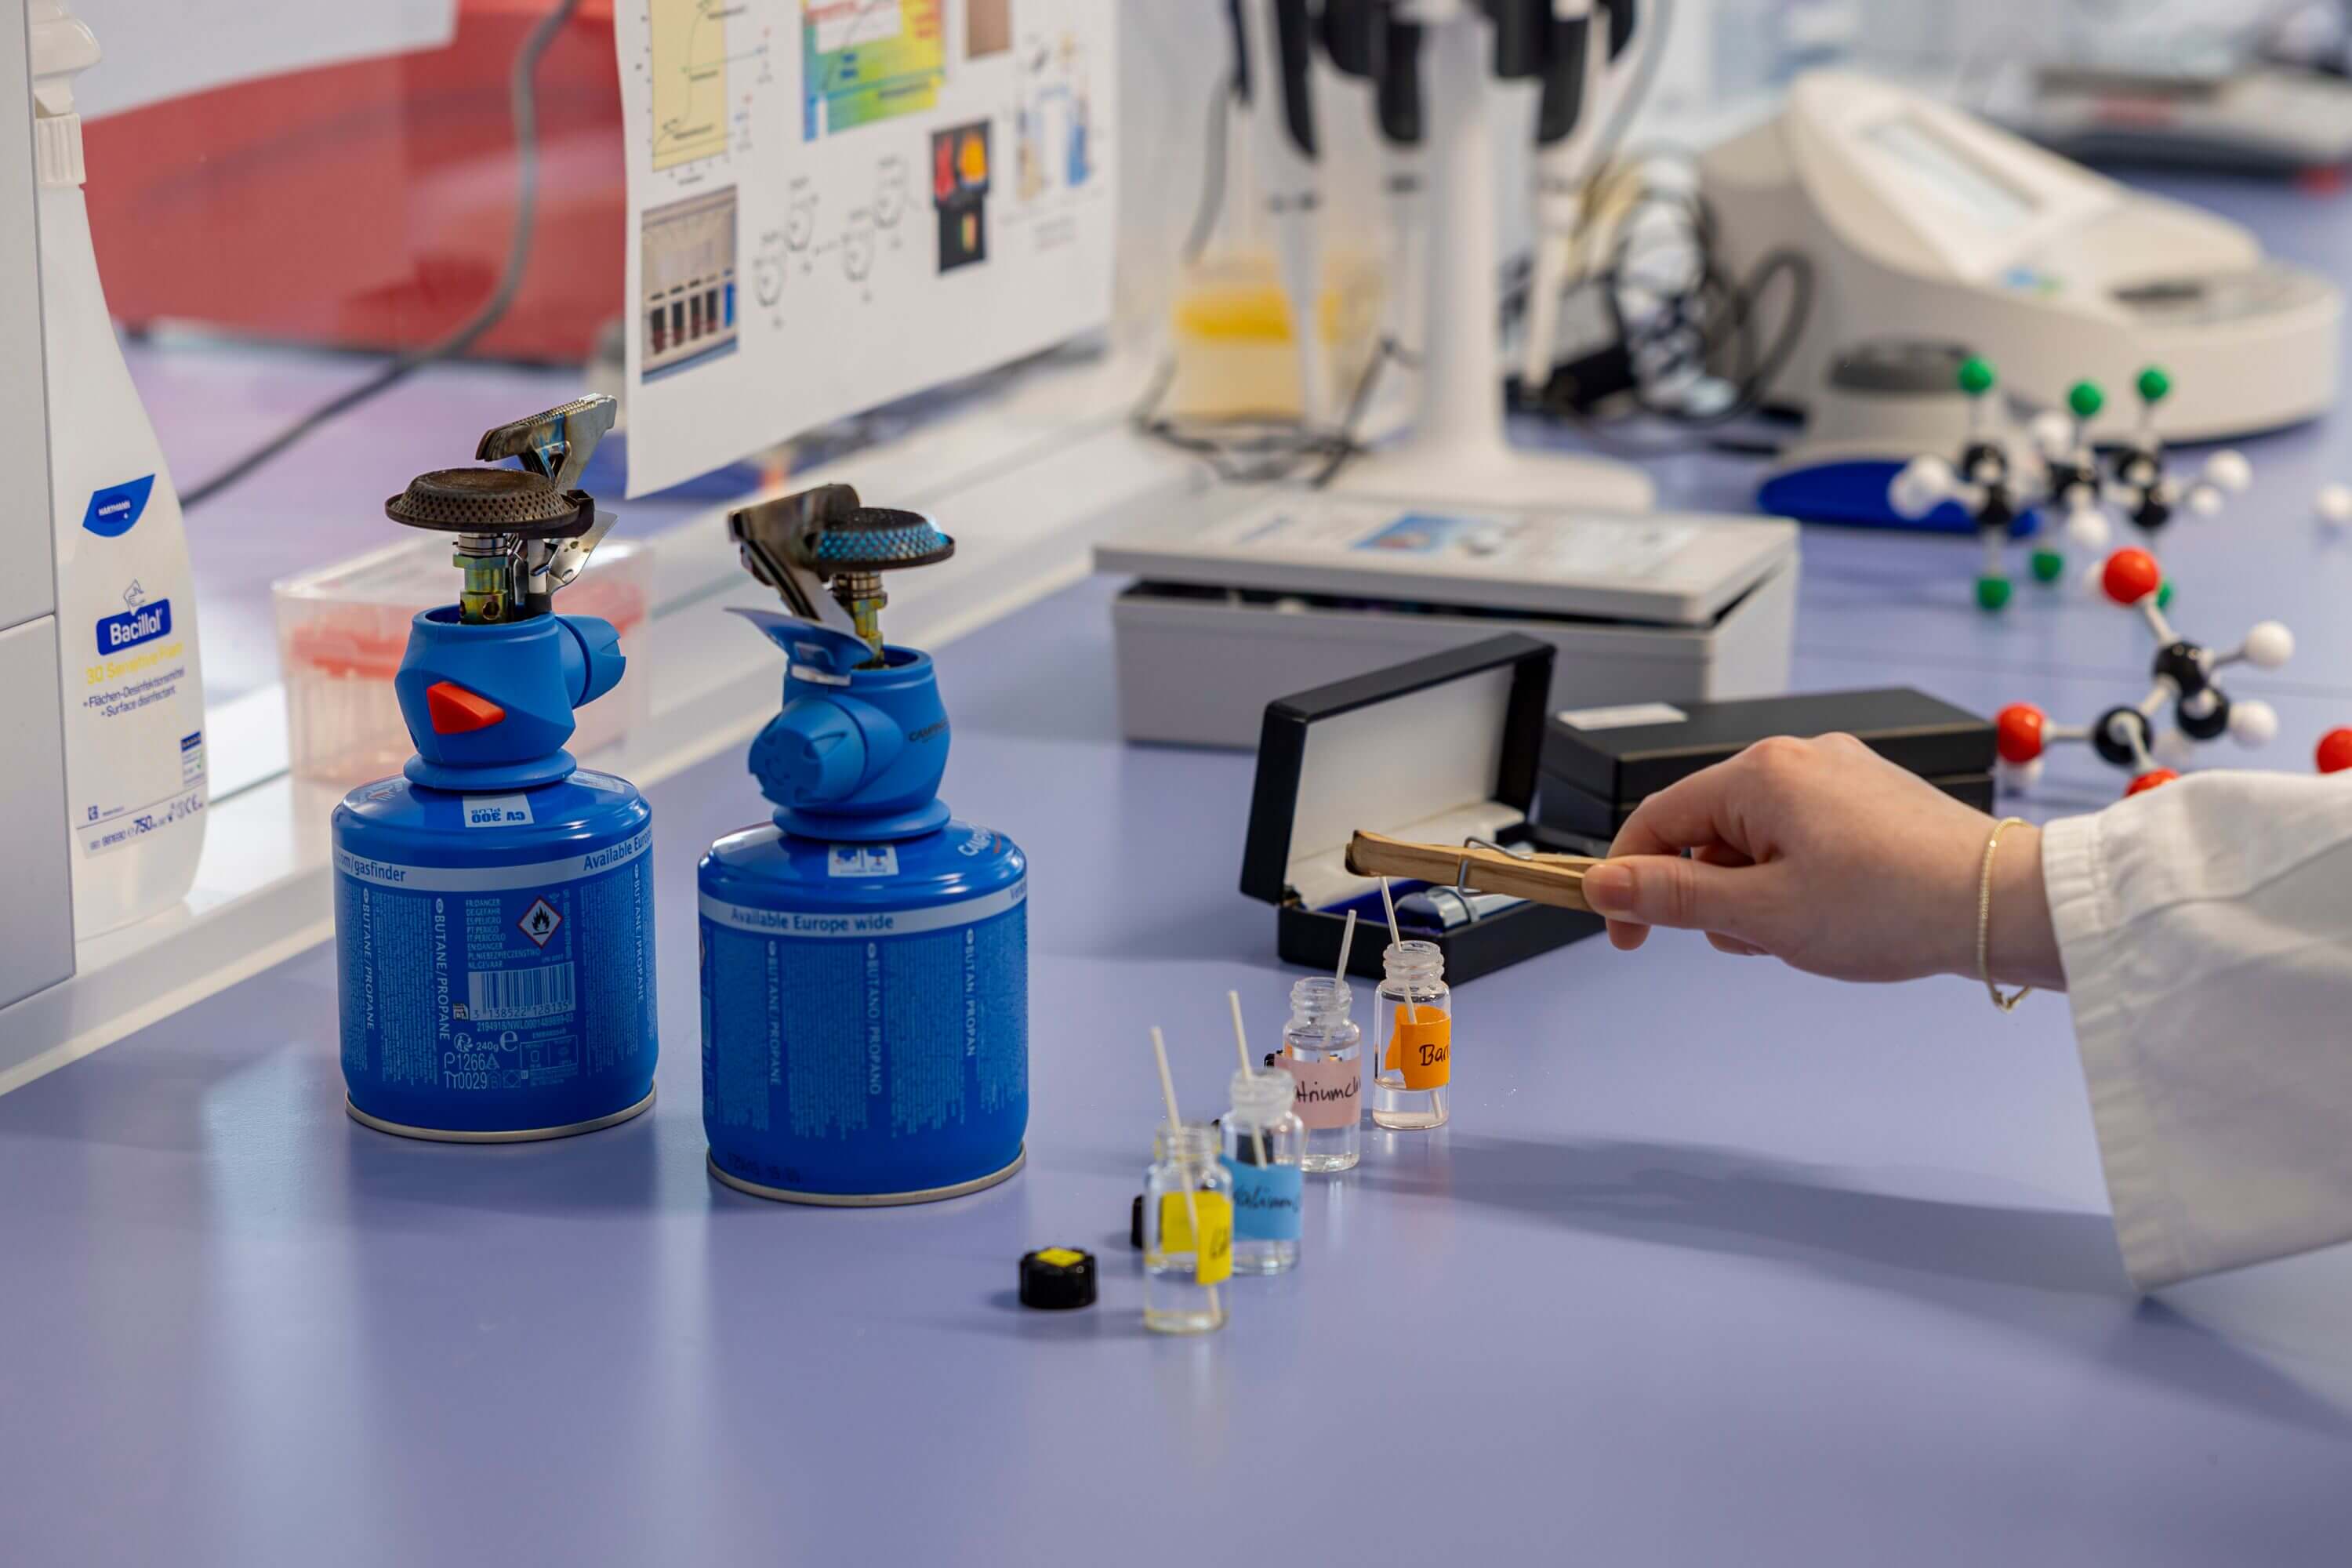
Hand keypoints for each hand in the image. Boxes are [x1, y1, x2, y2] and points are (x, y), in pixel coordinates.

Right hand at [1580, 734, 2063, 988]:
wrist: (2005, 904)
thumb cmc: (1896, 904)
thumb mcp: (1761, 914)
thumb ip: (1671, 896)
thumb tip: (1604, 883)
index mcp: (1760, 773)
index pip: (1656, 818)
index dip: (1629, 880)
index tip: (1626, 934)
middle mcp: (1797, 757)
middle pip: (1707, 830)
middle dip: (1717, 894)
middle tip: (1761, 937)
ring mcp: (1838, 773)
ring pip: (1756, 840)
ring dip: (1761, 892)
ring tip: (1811, 928)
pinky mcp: (1870, 796)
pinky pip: (1802, 837)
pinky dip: (1800, 879)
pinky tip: (1838, 912)